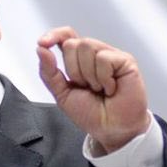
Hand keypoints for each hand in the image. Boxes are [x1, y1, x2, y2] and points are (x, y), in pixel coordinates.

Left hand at [37, 26, 150, 153]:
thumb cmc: (92, 114)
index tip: (43, 43)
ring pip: (87, 47)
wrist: (112, 131)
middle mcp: (94, 54)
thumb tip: (41, 50)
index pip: (66, 36)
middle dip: (73, 70)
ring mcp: (110, 55)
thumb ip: (49, 73)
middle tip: (86, 87)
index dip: (54, 35)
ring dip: (89, 75)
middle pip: (73, 43)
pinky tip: (111, 88)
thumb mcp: (62, 95)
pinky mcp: (125, 60)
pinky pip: (104, 58)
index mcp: (79, 60)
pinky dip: (103, 78)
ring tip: (99, 88)